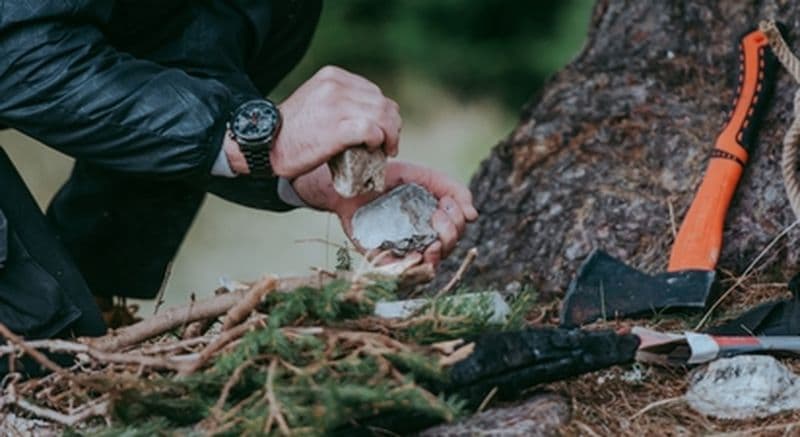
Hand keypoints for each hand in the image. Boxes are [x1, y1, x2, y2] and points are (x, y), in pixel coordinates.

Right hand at [269, 66, 400, 178]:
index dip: (384, 114)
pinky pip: (372, 130)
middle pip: (382, 103)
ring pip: (382, 116)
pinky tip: (373, 149)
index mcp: (332, 77)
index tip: (383, 131)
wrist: (264, 144)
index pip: (374, 92)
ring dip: (389, 136)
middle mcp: (335, 86)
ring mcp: (336, 106)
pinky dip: (378, 140)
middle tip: (388, 144)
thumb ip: (339, 100)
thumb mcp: (315, 100)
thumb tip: (369, 115)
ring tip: (384, 150)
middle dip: (392, 126)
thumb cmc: (291, 130)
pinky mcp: (337, 128)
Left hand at [292, 161, 477, 266]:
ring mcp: (404, 250)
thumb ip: (453, 189)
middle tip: (437, 214)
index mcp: (435, 220)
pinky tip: (417, 254)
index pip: (458, 230)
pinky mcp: (385, 259)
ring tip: (433, 240)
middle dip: (451, 233)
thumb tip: (473, 215)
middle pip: (450, 248)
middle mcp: (423, 238)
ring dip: (438, 252)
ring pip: (432, 265)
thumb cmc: (389, 179)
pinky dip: (414, 267)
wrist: (352, 183)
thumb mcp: (425, 176)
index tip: (445, 203)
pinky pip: (404, 273)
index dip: (458, 220)